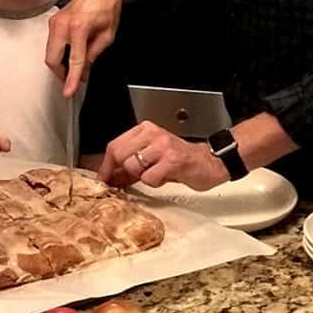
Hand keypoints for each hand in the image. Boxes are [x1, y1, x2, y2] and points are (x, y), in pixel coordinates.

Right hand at [46, 0, 125, 96]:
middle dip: (61, 72)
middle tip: (73, 79)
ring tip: (74, 65)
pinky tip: (70, 53)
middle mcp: (62, 24)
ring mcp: (55, 21)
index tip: (68, 92)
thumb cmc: (108, 8)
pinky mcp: (53, 21)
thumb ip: (93, 55)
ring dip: (60, 63)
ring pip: (50, 52)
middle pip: (52, 59)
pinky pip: (51, 44)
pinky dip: (59, 53)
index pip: (73, 60)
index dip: (71, 79)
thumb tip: (83, 71)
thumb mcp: (107, 36)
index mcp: (79, 27)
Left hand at [97, 121, 228, 190]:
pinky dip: (154, 183)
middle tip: (134, 178)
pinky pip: (149, 178)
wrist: (209, 163)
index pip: (115, 145)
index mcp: (145, 130)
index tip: (103, 178)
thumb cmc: (180, 160)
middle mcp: (152, 134)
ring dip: (142, 177)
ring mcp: (162, 146)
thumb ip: (130, 165)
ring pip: (133, 166)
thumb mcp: (152, 157)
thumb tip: (109, 177)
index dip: (106, 165)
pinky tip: (165, 177)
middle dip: (124, 171)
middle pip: (120, 154)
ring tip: (156, 173)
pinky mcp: (172, 160)